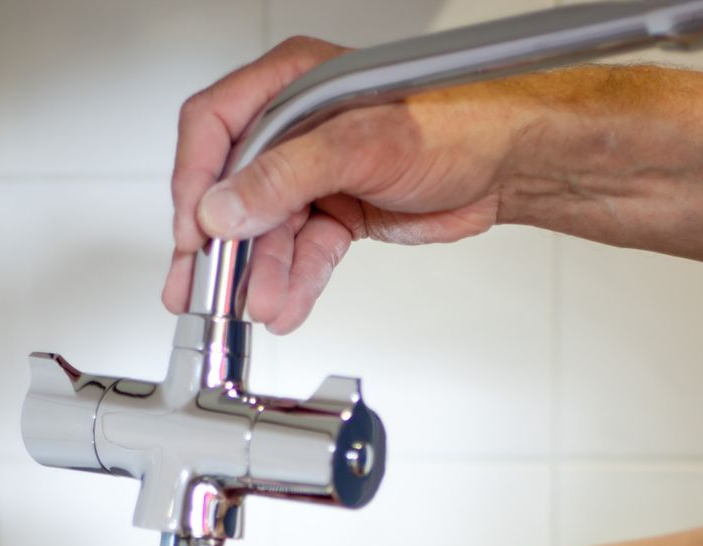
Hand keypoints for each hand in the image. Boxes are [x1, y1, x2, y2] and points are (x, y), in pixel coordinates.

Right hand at [163, 35, 533, 332]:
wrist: (508, 164)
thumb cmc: (457, 121)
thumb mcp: (362, 143)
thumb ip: (286, 175)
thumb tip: (224, 206)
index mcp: (291, 84)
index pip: (214, 126)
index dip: (196, 180)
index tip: (194, 231)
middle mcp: (296, 126)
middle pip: (233, 187)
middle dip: (220, 244)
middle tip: (200, 288)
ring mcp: (315, 172)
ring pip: (268, 229)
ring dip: (260, 272)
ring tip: (258, 304)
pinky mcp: (337, 211)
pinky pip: (303, 251)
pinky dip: (294, 280)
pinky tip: (286, 303)